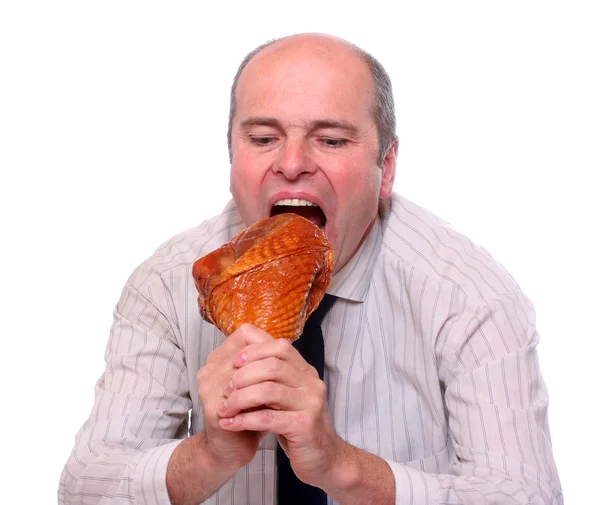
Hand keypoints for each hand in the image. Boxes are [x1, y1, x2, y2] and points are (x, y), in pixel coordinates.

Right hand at [197, 323, 272, 472]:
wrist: (229, 450)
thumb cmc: (247, 414)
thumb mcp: (256, 385)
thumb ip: (264, 364)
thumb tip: (287, 345)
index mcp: (218, 358)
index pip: (245, 333)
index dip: (268, 344)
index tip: (284, 361)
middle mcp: (210, 369)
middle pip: (249, 350)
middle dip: (272, 364)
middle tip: (290, 377)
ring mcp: (210, 387)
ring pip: (248, 372)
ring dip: (269, 383)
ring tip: (284, 394)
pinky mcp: (216, 409)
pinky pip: (245, 397)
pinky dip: (263, 402)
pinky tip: (275, 408)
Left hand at [217, 329, 344, 487]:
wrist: (324, 459)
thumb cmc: (298, 426)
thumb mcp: (286, 397)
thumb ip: (271, 379)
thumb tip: (238, 361)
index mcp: (306, 372)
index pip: (280, 347)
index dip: (254, 351)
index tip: (234, 362)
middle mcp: (311, 383)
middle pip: (272, 366)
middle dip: (242, 376)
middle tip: (225, 389)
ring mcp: (311, 403)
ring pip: (268, 391)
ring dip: (239, 399)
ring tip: (224, 409)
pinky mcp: (305, 426)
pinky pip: (268, 418)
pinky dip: (244, 420)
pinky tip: (230, 424)